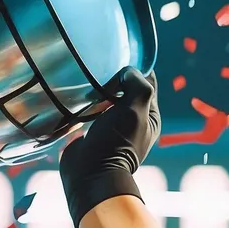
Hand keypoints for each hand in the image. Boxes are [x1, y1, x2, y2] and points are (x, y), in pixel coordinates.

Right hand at [59, 67, 159, 227]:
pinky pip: (92, 109)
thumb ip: (137, 86)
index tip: (121, 54)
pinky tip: (78, 94)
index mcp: (150, 116)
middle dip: (116, 77)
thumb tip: (127, 71)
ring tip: (87, 77)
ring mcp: (112, 126)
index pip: (148, 82)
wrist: (89, 173)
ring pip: (108, 98)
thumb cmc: (116, 143)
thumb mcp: (135, 111)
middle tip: (100, 64)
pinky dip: (87, 100)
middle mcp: (133, 121)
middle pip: (127, 89)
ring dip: (100, 88)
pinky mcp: (93, 131)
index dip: (137, 67)